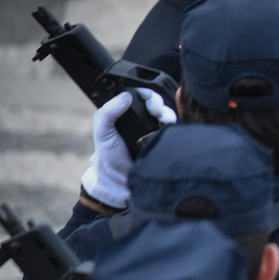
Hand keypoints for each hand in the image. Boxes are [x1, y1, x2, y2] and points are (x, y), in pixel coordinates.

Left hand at [80, 88, 176, 208]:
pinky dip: (176, 124)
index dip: (145, 95)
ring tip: (167, 120)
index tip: (147, 102)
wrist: (123, 184)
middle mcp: (140, 122)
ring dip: (169, 113)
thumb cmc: (110, 160)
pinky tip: (171, 126)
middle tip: (158, 112)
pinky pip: (174, 128)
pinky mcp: (165, 142)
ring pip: (167, 113)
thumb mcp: (102, 133)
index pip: (138, 97)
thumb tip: (126, 96)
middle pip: (155, 102)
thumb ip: (108, 113)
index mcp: (124, 116)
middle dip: (159, 103)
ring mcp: (154, 132)